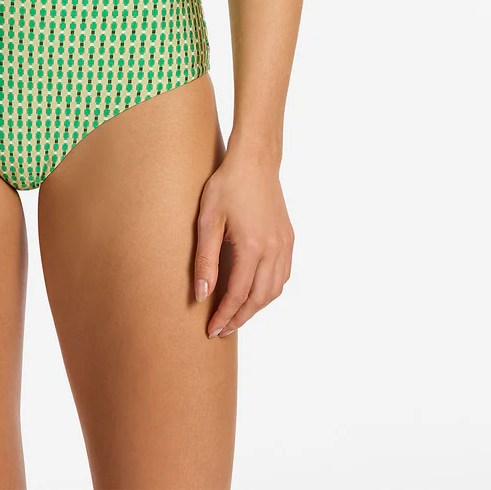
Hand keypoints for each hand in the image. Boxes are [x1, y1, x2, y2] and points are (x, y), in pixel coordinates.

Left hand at [192, 149, 293, 338]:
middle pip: (259, 299)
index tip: (211, 330)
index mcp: (252, 246)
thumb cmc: (228, 185)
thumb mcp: (208, 220)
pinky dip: (269, 291)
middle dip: (240, 318)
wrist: (255, 161)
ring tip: (236, 315)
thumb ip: (205, 259)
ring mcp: (285, 245)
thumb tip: (201, 295)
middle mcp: (274, 250)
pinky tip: (255, 293)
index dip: (224, 316)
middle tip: (222, 330)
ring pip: (275, 290)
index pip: (238, 294)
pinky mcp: (289, 239)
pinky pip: (283, 275)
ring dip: (256, 307)